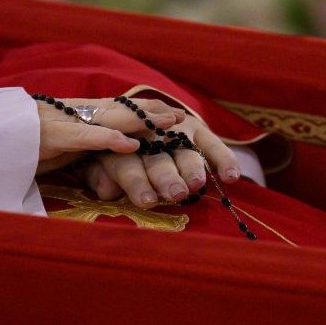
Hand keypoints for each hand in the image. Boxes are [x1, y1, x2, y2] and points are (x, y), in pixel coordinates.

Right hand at [36, 97, 185, 173]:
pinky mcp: (51, 137)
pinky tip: (132, 143)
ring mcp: (62, 123)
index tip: (168, 114)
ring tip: (169, 124)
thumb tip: (101, 168)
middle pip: (118, 111)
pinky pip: (85, 137)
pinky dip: (110, 140)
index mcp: (72, 117)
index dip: (141, 113)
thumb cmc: (12, 148)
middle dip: (150, 113)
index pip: (113, 112)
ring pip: (109, 118)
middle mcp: (71, 114)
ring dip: (141, 121)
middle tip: (181, 116)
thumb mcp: (51, 151)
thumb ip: (76, 154)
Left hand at [78, 115, 240, 208]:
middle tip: (175, 193)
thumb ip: (97, 177)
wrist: (131, 123)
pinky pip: (212, 143)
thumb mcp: (93, 165)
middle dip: (166, 175)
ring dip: (191, 167)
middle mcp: (147, 134)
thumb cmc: (107, 156)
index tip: (147, 201)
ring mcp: (173, 128)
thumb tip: (107, 190)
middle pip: (156, 156)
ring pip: (182, 149)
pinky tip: (232, 177)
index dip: (136, 181)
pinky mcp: (195, 127)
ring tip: (197, 184)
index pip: (126, 162)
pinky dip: (223, 158)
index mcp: (118, 144)